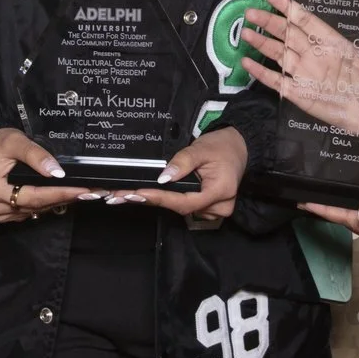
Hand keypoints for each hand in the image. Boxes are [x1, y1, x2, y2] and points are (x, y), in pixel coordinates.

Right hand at [0, 128, 89, 221]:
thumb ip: (35, 154)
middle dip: (64, 198)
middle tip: (90, 192)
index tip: (83, 190)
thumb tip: (56, 172)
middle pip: (36, 206)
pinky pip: (29, 212)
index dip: (60, 193)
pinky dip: (45, 204)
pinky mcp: (3, 215)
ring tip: (80, 193)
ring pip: (35, 211)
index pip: (34, 196)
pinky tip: (60, 196)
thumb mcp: (14, 140)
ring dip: (57, 202)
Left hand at [123, 127, 246, 224]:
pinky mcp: (208, 209)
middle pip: (180, 207)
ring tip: (125, 195)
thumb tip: (163, 177)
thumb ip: (182, 163)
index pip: (185, 201)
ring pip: (181, 208)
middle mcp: (219, 207)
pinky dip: (167, 200)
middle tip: (119, 196)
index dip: (160, 199)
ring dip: (155, 201)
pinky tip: (146, 195)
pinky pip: (185, 206)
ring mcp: (215, 210)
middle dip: (150, 200)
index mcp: (221, 191)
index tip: (136, 194)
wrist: (239, 148)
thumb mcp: (201, 149)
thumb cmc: (222, 146)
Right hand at [241, 0, 358, 138]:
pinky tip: (247, 63)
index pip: (308, 22)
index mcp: (335, 46)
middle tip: (250, 11)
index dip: (289, 8)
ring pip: (280, 54)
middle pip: (288, 34)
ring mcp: (307, 75)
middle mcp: (317, 56)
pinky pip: (278, 82)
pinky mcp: (301, 95)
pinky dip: (262, 73)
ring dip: (263, 43)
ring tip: (244, 32)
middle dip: (270, 22)